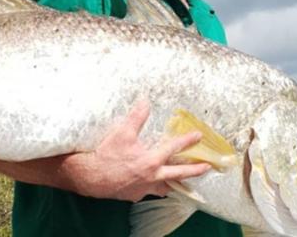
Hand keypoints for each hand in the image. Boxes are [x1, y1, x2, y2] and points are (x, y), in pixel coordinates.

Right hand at [61, 100, 211, 201]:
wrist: (89, 177)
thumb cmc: (106, 154)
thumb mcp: (122, 132)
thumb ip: (136, 117)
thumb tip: (145, 101)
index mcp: (151, 161)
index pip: (174, 148)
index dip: (187, 141)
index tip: (199, 136)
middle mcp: (152, 177)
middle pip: (179, 174)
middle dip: (195, 170)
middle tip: (207, 168)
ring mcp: (144, 188)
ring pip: (165, 188)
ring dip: (174, 183)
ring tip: (180, 181)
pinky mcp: (134, 195)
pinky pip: (148, 192)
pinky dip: (153, 187)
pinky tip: (150, 184)